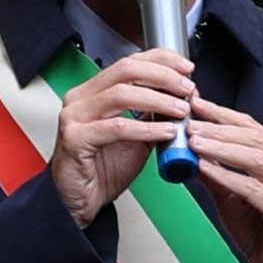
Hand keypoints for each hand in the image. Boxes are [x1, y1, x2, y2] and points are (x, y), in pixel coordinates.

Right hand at [50, 49, 192, 227]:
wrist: (78, 202)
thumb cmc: (101, 170)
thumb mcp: (135, 136)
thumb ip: (151, 116)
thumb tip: (179, 100)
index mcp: (93, 91)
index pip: (129, 62)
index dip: (160, 60)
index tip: (185, 68)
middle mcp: (81, 98)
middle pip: (125, 71)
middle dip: (162, 76)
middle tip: (186, 88)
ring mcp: (75, 116)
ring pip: (121, 94)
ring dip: (158, 100)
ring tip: (181, 110)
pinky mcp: (76, 138)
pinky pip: (117, 128)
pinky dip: (146, 128)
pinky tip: (165, 132)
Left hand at [188, 98, 262, 262]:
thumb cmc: (260, 229)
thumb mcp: (232, 194)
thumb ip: (215, 170)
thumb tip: (188, 146)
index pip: (252, 127)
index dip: (223, 114)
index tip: (197, 104)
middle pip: (255, 138)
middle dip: (219, 128)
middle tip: (191, 122)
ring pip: (257, 159)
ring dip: (222, 148)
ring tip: (195, 141)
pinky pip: (255, 190)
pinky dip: (229, 176)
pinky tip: (208, 169)